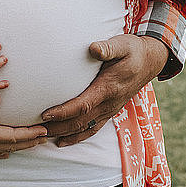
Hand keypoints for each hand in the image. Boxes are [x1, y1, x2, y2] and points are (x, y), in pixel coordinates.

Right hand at [0, 95, 47, 159]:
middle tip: (45, 135)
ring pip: (3, 150)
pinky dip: (1, 153)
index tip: (42, 129)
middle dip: (30, 141)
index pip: (11, 136)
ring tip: (33, 142)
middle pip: (11, 145)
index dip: (29, 134)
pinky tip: (7, 152)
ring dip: (20, 146)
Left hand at [40, 34, 168, 146]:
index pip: (83, 105)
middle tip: (35, 129)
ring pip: (84, 129)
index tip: (45, 114)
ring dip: (63, 134)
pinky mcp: (109, 111)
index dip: (63, 112)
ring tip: (42, 136)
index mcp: (108, 88)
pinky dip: (76, 138)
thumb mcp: (122, 45)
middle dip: (57, 127)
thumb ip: (108, 48)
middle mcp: (109, 103)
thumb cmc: (132, 51)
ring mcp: (109, 110)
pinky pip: (92, 129)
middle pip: (80, 122)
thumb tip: (93, 48)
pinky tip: (61, 142)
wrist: (150, 61)